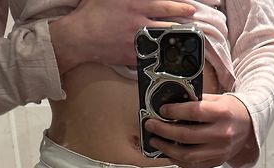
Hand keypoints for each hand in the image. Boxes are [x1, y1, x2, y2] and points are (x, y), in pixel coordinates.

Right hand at [51, 0, 196, 71]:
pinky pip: (152, 55)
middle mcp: (139, 21)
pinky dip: (162, 56)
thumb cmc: (92, 11)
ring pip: (163, 41)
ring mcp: (137, 40)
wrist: (81, 36)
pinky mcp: (133, 55)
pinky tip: (169, 56)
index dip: (180, 8)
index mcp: (135, 3)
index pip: (165, 5)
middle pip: (169, 24)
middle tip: (192, 25)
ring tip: (184, 40)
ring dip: (176, 40)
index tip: (190, 9)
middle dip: (183, 25)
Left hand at [143, 93, 255, 167]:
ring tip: (155, 141)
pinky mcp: (216, 162)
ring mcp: (219, 151)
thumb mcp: (217, 100)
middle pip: (186, 135)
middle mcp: (222, 134)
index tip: (162, 110)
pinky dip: (177, 160)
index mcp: (222, 114)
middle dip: (164, 130)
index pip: (194, 112)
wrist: (249, 128)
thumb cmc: (230, 111)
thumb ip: (196, 103)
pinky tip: (168, 153)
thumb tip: (170, 107)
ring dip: (167, 148)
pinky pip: (192, 165)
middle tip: (150, 125)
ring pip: (187, 155)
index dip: (174, 111)